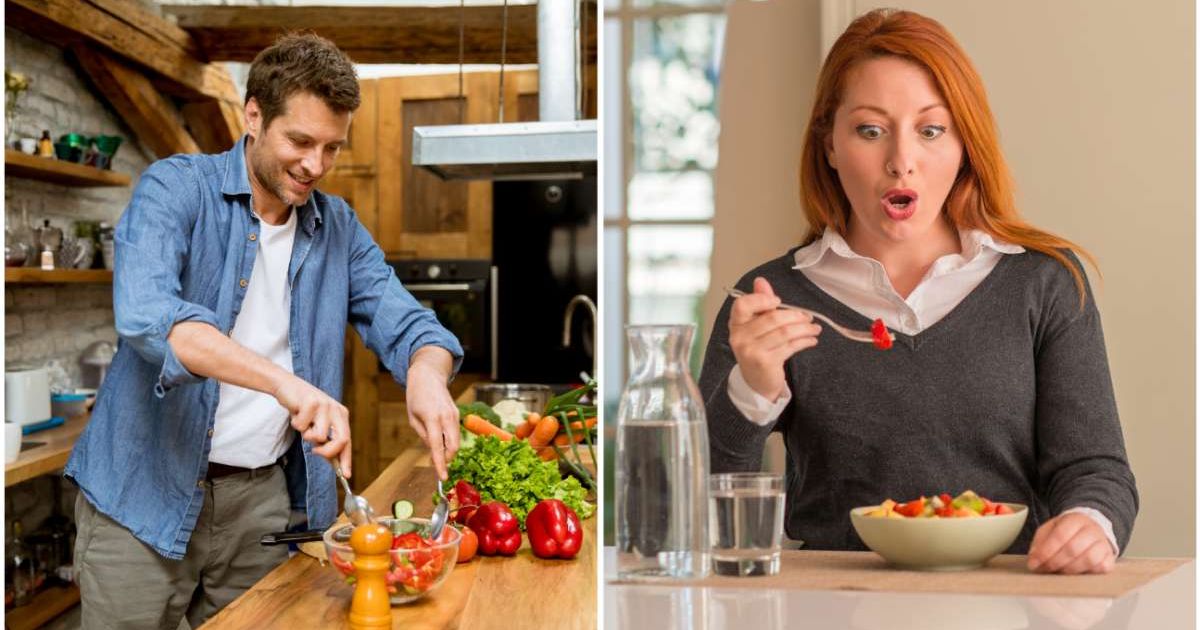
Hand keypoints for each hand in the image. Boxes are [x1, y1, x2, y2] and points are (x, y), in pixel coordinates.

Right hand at [273, 375, 351, 476]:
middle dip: (328, 452)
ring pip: (319, 436)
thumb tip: (333, 462)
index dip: (346, 459)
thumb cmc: (303, 409)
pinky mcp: (311, 402)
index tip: (346, 475)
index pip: (347, 441)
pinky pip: (302, 427)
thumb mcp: (317, 424)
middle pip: (341, 440)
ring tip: (302, 423)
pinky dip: (296, 423)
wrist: (288, 387)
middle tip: (315, 451)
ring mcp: (325, 405)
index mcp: (341, 415)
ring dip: (305, 434)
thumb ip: (325, 440)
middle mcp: (336, 410)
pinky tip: (296, 413)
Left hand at [406, 362, 459, 480]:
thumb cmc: (416, 397)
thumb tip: (433, 450)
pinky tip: (441, 440)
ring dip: (448, 450)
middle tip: (437, 464)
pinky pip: (456, 433)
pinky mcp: (457, 414)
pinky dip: (450, 441)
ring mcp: (454, 415)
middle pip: (453, 446)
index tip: (443, 477)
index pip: (437, 446)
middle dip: (447, 458)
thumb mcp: (413, 418)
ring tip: (437, 451)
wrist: (428, 376)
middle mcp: (446, 417)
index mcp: (432, 418)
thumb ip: (423, 435)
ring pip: (456, 441)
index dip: (440, 463)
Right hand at [728, 277, 820, 400]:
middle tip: (808, 317)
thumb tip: (761, 281)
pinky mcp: (765, 362)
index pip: (743, 305)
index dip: (762, 299)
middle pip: (772, 318)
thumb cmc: (758, 349)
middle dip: (795, 315)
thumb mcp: (756, 326)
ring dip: (804, 328)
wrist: (756, 382)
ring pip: (784, 332)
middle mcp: (740, 337)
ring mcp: (751, 351)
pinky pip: (790, 346)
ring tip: (814, 328)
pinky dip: (804, 341)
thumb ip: (760, 304)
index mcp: (736, 324)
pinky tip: (811, 339)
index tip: (778, 301)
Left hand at [1027, 512, 1115, 573]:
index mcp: (1075, 519)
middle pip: (1073, 549)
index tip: (1034, 563)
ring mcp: (1104, 544)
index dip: (1045, 551)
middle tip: (1044, 569)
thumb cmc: (1067, 532)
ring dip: (1069, 569)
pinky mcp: (1110, 558)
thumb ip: (1039, 543)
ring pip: (1088, 559)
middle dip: (1055, 562)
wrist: (1090, 530)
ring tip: (1058, 572)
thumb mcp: (1050, 530)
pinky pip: (1101, 568)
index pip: (1060, 535)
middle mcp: (1092, 530)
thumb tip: (1033, 561)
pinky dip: (1087, 573)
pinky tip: (1076, 573)